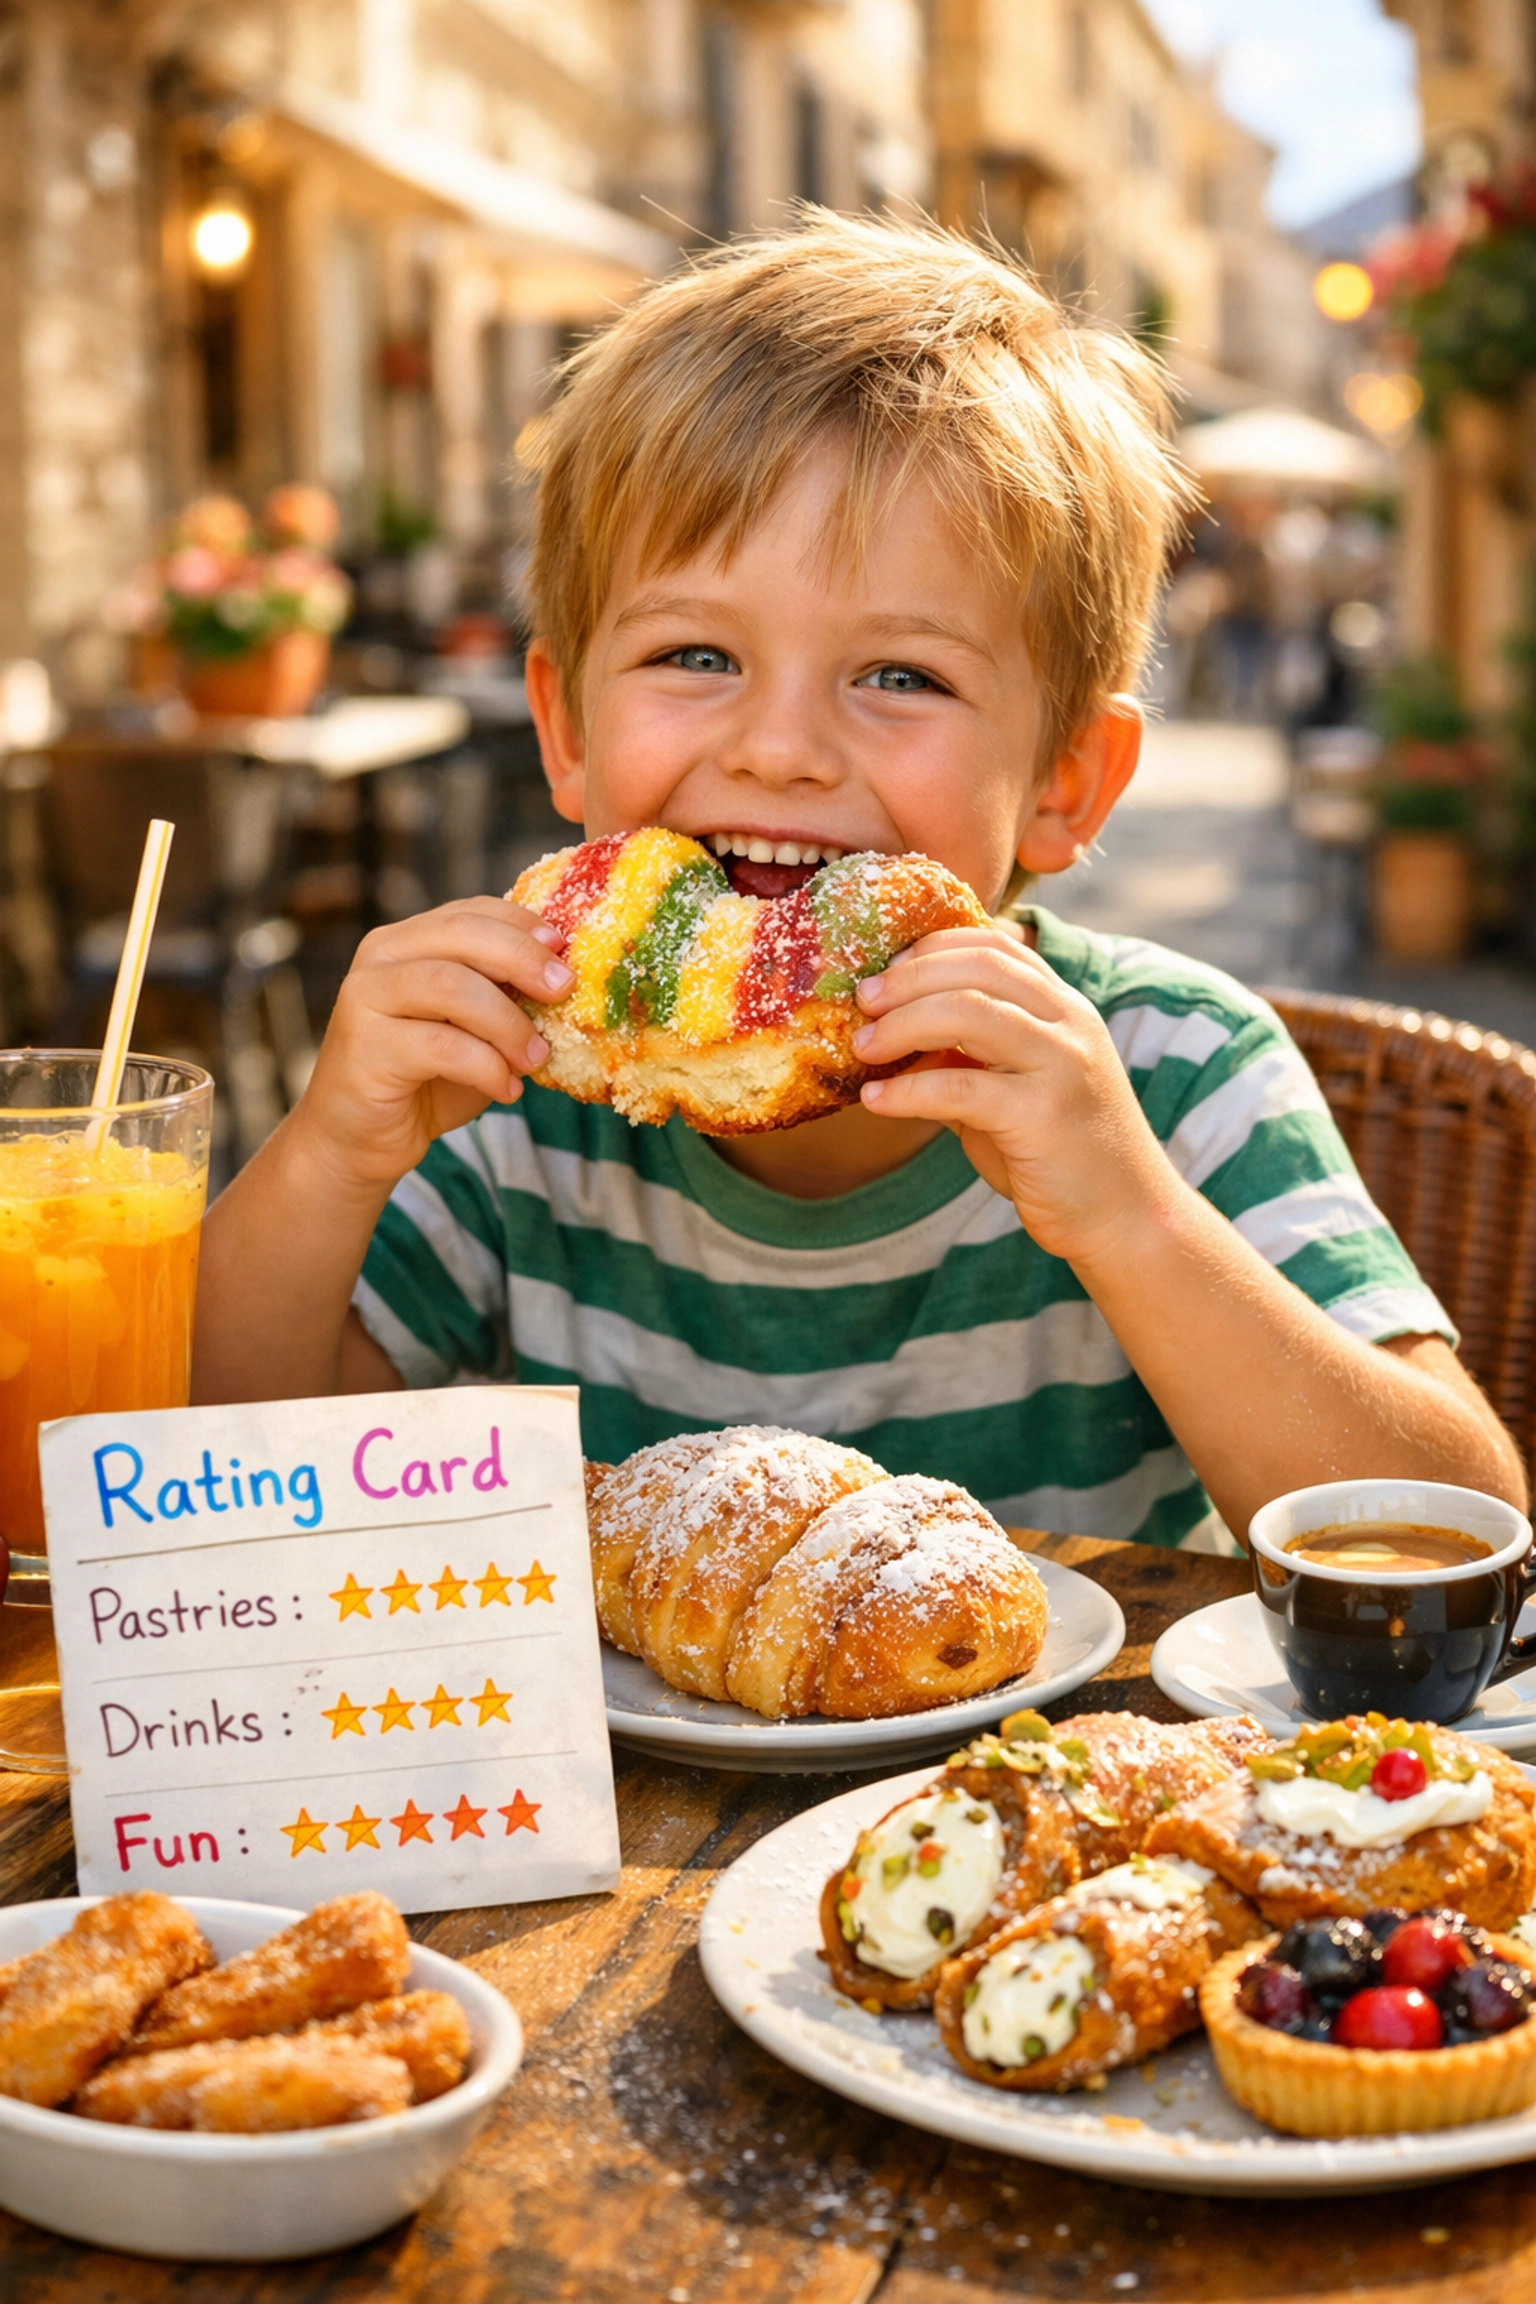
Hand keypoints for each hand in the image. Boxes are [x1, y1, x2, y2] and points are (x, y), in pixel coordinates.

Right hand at [292, 897, 572, 1193]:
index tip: (565, 948)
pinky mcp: (365, 1047)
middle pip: (461, 935)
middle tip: (563, 989)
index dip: (522, 924)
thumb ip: (504, 998)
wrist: (359, 1140)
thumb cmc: (425, 1081)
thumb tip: (567, 979)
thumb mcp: (473, 1030)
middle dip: (521, 959)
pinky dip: (487, 1068)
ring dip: (507, 1022)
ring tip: (536, 1057)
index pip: (470, 912)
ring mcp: (365, 998)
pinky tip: (506, 1091)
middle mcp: (380, 957)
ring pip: (451, 985)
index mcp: (407, 941)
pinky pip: (442, 1046)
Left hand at [852, 927, 1179, 1266]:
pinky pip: (960, 1088)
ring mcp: (1063, 1065)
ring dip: (902, 1024)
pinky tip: (875, 1100)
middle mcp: (1070, 1024)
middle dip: (909, 979)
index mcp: (1065, 1008)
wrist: (1126, 1219)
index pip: (996, 946)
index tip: (887, 971)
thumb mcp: (1012, 1089)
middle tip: (863, 1002)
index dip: (933, 948)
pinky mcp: (1044, 1116)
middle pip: (979, 968)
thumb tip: (889, 1036)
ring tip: (863, 1046)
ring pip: (969, 1012)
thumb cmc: (1059, 1155)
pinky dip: (907, 1090)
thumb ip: (966, 1057)